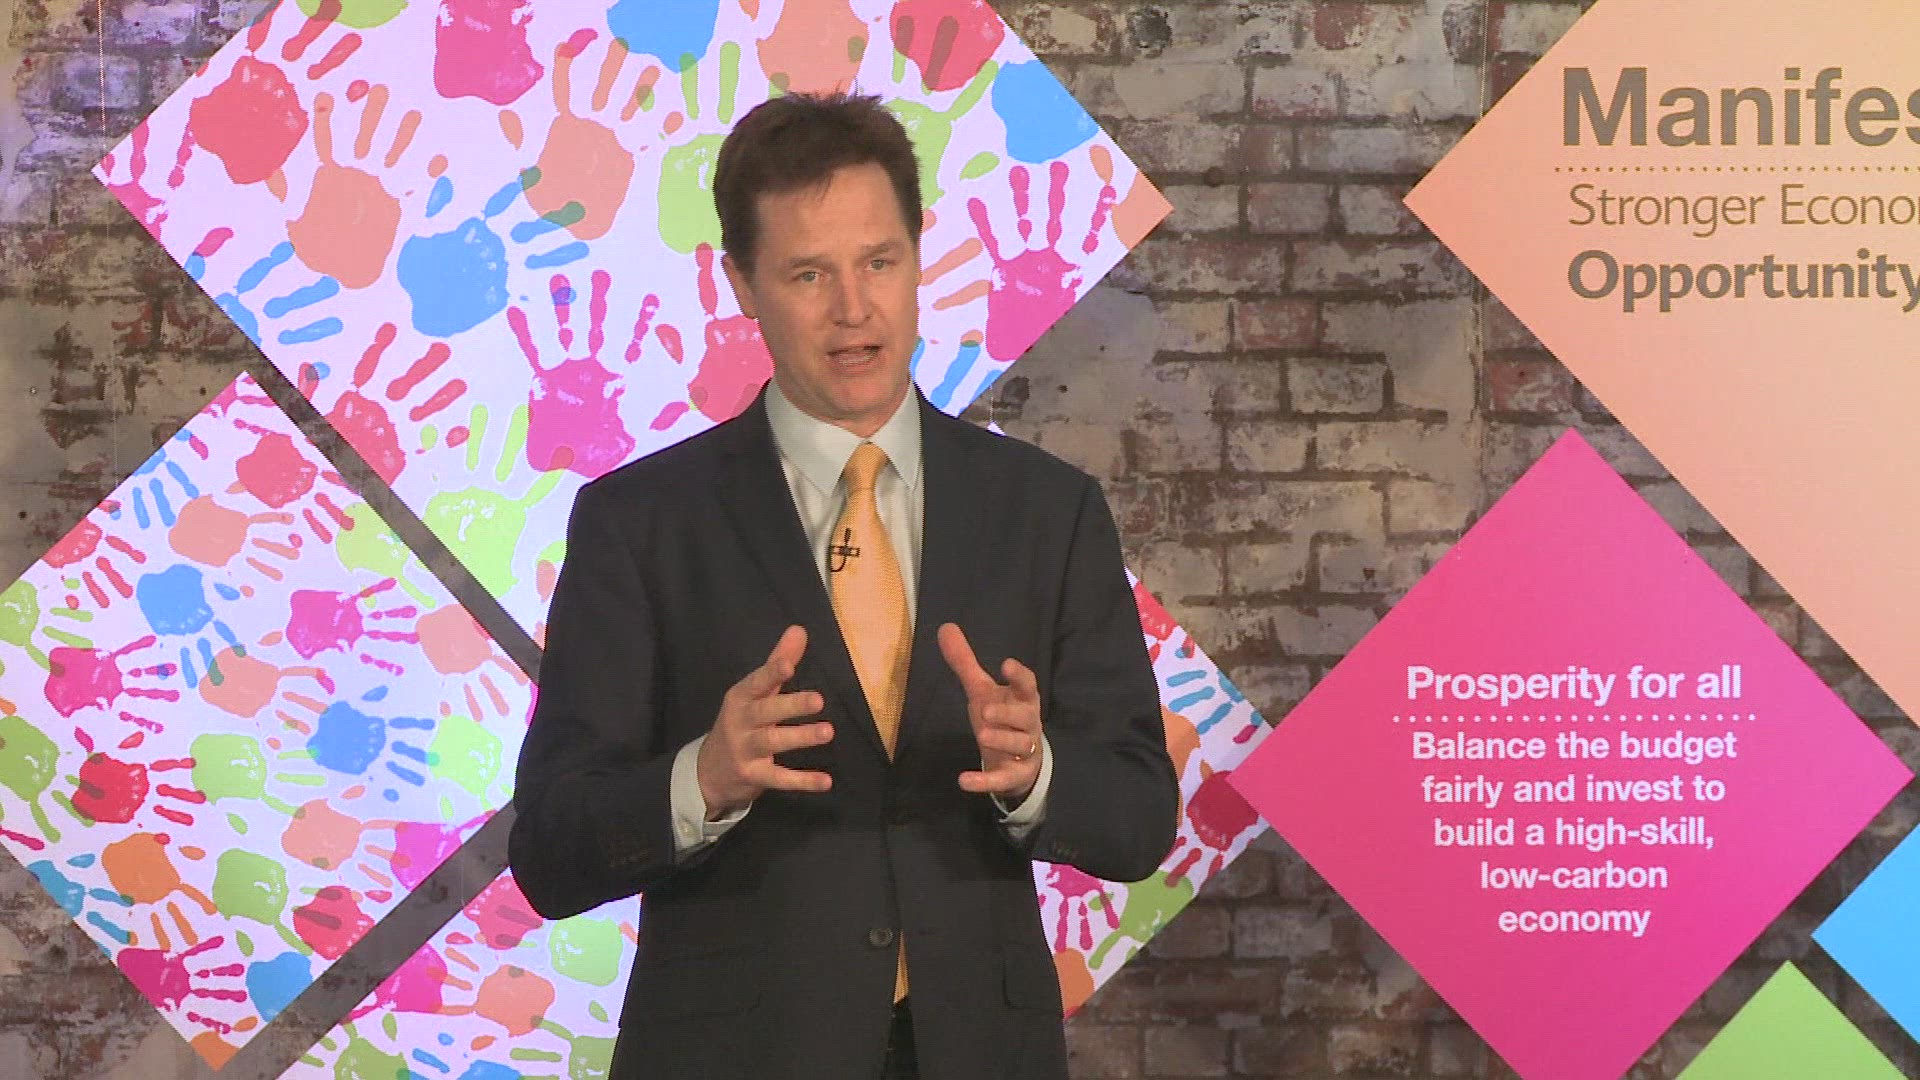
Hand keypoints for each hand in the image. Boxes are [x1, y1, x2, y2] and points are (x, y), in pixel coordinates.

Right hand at [696, 625, 832, 817]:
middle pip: (766, 711)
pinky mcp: (753, 776)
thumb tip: (799, 629)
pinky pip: (779, 778)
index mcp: (741, 697)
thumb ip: (777, 663)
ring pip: (773, 742)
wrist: (708, 771)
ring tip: (828, 732)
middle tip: (819, 700)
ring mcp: (745, 750)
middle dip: (791, 705)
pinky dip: (802, 781)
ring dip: (800, 737)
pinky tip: (825, 781)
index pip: (757, 682)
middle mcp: (741, 721)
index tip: (788, 665)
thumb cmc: (740, 723)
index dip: (772, 673)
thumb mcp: (754, 693)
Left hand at [937, 623, 1042, 801]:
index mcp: (1022, 699)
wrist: (1020, 761)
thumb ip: (965, 662)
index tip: (1007, 664)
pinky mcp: (1014, 775)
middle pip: (1025, 717)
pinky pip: (1002, 779)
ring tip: (982, 735)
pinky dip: (984, 781)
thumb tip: (945, 627)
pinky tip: (964, 780)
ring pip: (1019, 745)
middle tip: (985, 710)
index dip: (1019, 676)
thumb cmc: (1002, 718)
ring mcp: (1024, 751)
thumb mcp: (982, 690)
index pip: (1027, 685)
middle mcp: (1027, 724)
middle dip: (1008, 714)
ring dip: (1002, 741)